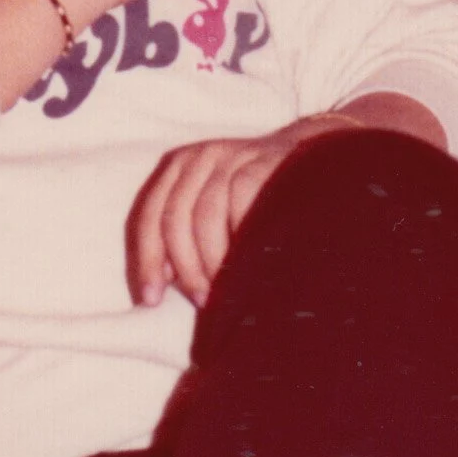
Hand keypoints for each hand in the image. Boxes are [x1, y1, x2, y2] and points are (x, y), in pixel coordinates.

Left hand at [127, 116, 363, 308]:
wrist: (310, 159)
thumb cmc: (255, 199)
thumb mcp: (212, 210)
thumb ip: (183, 238)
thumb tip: (162, 280)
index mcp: (179, 168)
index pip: (150, 217)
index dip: (147, 261)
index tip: (151, 299)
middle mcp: (200, 158)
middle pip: (175, 219)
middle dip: (185, 268)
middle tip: (202, 300)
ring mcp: (232, 156)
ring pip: (205, 215)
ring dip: (212, 260)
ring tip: (225, 288)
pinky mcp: (261, 162)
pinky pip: (241, 205)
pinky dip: (241, 237)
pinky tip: (248, 261)